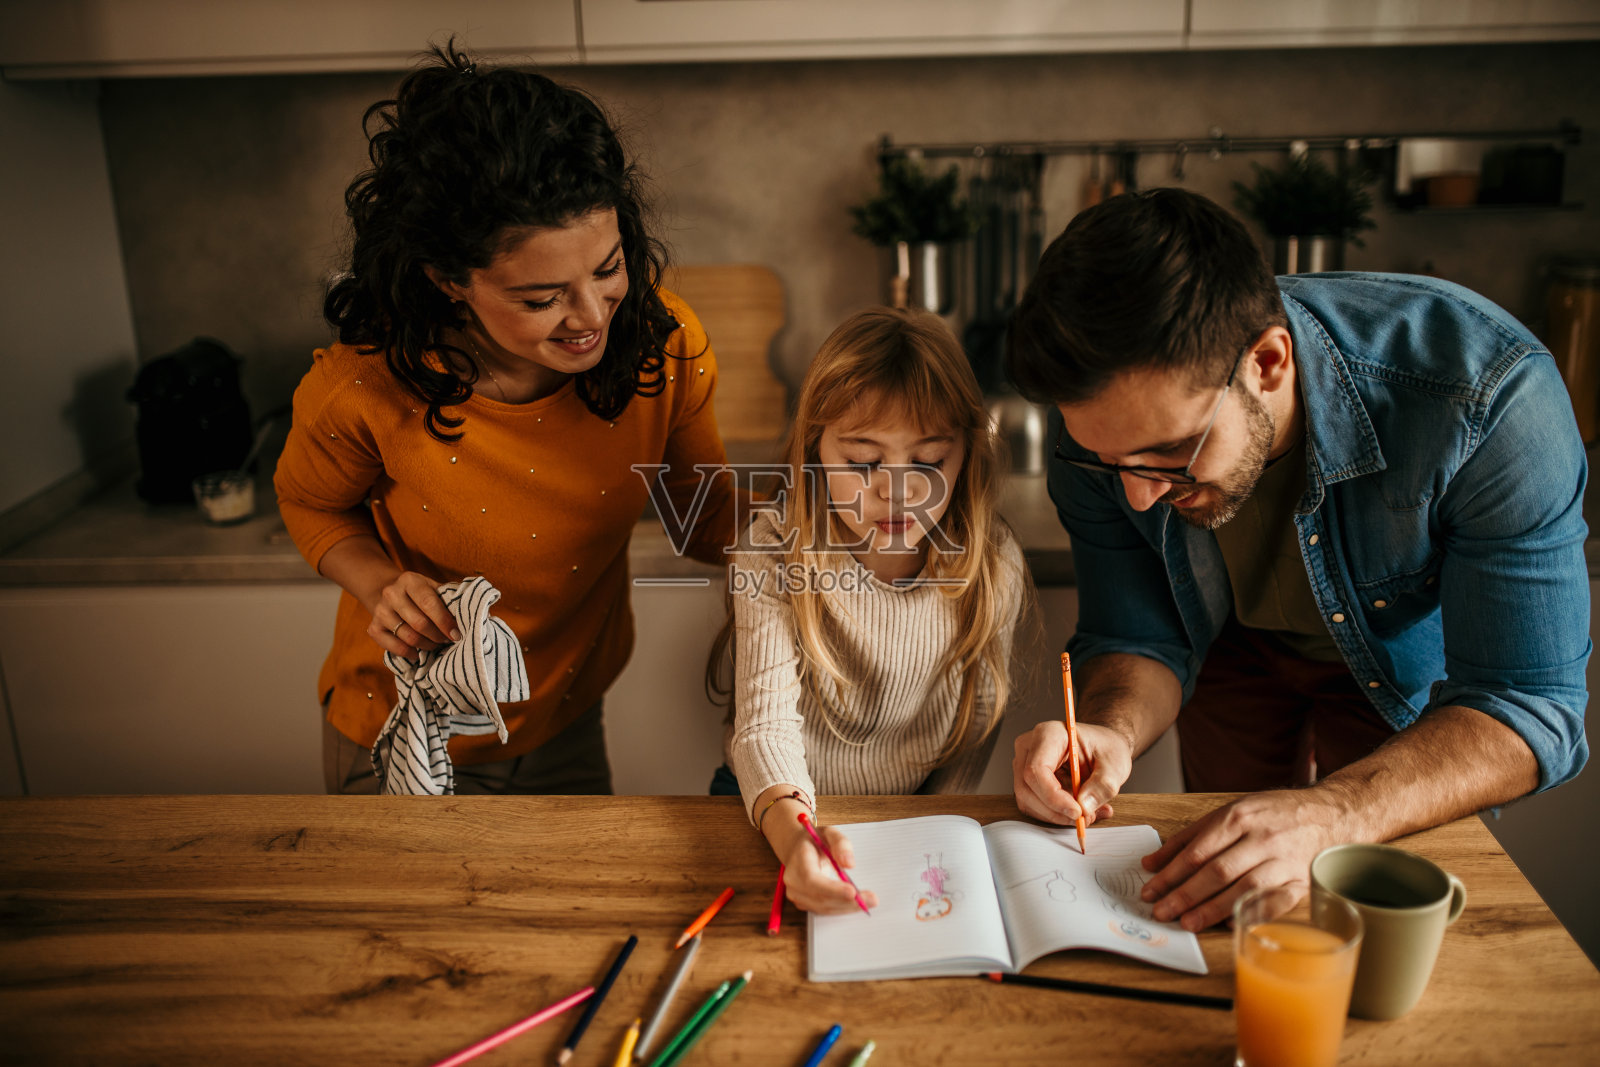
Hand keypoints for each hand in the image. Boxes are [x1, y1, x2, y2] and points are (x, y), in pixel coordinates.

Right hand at [365, 571, 460, 659]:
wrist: (389, 593)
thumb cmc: (420, 593)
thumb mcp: (433, 587)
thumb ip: (449, 598)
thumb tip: (471, 614)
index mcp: (409, 580)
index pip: (429, 603)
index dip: (444, 621)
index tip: (457, 634)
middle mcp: (391, 594)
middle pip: (419, 623)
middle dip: (438, 636)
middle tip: (448, 640)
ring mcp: (380, 612)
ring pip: (409, 638)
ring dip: (427, 646)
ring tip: (436, 645)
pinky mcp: (373, 628)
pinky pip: (395, 648)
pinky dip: (411, 653)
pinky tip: (420, 652)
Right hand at [778, 825, 879, 915]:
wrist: (797, 849)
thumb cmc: (815, 841)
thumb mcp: (830, 833)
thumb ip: (841, 844)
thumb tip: (849, 864)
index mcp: (798, 861)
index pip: (812, 880)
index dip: (832, 889)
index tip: (852, 892)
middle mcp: (793, 881)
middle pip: (820, 898)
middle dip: (847, 901)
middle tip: (871, 899)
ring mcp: (796, 895)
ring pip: (824, 907)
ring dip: (847, 907)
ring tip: (868, 902)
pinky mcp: (803, 903)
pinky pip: (824, 910)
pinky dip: (842, 908)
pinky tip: (856, 903)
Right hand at [1013, 720, 1126, 826]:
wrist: (1102, 746)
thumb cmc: (1106, 747)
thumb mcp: (1115, 763)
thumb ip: (1103, 785)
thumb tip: (1084, 806)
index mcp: (1048, 734)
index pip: (1037, 769)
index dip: (1053, 796)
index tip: (1077, 812)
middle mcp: (1029, 747)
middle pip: (1027, 787)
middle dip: (1055, 810)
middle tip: (1084, 818)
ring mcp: (1024, 763)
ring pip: (1026, 800)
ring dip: (1055, 815)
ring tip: (1086, 813)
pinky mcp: (1026, 780)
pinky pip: (1031, 805)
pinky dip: (1054, 814)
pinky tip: (1076, 810)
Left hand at [1139, 789, 1349, 931]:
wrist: (1329, 814)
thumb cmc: (1271, 815)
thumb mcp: (1229, 812)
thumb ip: (1189, 837)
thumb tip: (1152, 862)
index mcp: (1239, 817)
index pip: (1197, 851)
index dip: (1171, 873)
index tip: (1151, 890)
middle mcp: (1261, 839)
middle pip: (1217, 871)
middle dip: (1185, 894)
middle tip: (1161, 911)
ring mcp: (1283, 861)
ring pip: (1243, 888)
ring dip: (1212, 909)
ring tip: (1187, 923)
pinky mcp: (1301, 882)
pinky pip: (1276, 903)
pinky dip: (1253, 914)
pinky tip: (1231, 924)